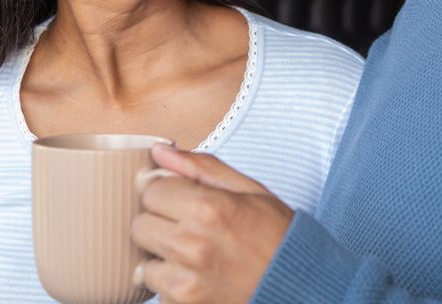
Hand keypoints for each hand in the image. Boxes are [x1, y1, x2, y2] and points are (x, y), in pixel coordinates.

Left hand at [131, 143, 293, 303]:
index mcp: (208, 208)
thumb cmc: (278, 238)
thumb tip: (159, 152)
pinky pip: (158, 291)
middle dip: (158, 223)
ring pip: (144, 261)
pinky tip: (199, 278)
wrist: (302, 289)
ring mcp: (186, 281)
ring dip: (163, 258)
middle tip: (189, 229)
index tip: (182, 200)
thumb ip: (201, 168)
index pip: (150, 190)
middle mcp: (192, 244)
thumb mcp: (249, 191)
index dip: (166, 192)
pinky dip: (172, 285)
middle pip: (140, 224)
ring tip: (195, 257)